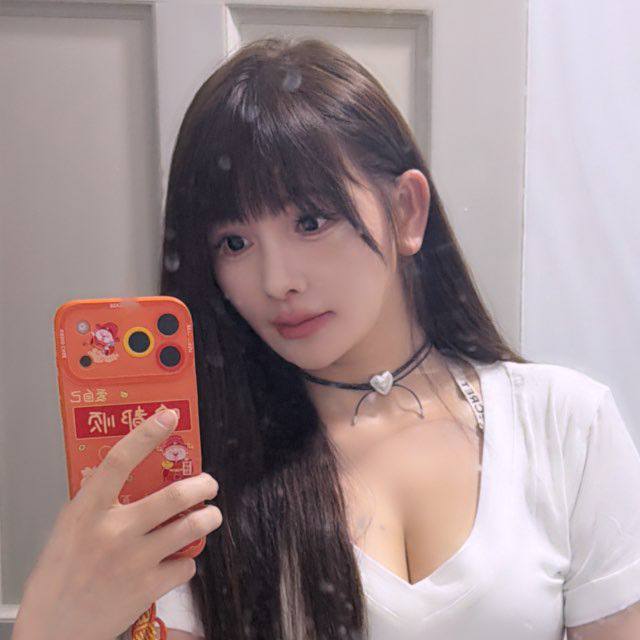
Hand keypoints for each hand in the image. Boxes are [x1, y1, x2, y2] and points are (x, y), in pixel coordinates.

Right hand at [12, 409, 221, 639]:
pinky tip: (177, 561)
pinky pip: (186, 565)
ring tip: (210, 516)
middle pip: (175, 495)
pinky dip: (187, 561)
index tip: (169, 416)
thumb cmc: (60, 576)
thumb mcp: (70, 528)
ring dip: (209, 518)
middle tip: (209, 484)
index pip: (120, 460)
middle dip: (203, 485)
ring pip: (192, 527)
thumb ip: (100, 503)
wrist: (53, 631)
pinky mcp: (147, 588)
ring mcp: (133, 560)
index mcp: (87, 510)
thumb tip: (135, 478)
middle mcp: (113, 531)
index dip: (147, 433)